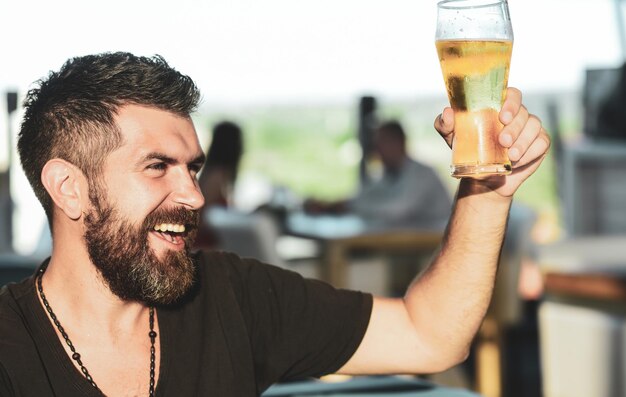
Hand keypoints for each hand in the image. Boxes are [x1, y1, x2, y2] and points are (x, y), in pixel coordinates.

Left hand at [434, 87, 550, 196]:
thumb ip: (445, 124)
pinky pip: (541, 143)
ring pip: (534, 127)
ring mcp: (530, 128)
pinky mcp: (539, 143)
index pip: (512, 94)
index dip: (511, 102)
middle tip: (503, 141)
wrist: (481, 177)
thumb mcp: (451, 136)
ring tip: (511, 155)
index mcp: (499, 106)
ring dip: (523, 141)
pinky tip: (517, 161)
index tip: (502, 116)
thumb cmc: (467, 149)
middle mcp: (517, 114)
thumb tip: (448, 113)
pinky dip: (530, 152)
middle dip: (514, 127)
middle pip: (523, 113)